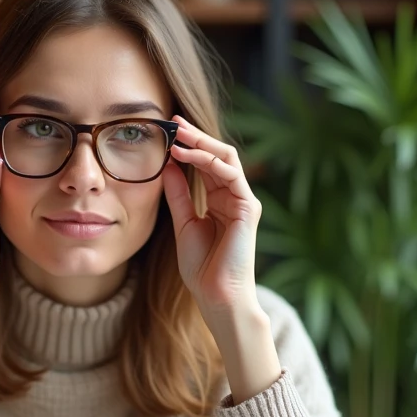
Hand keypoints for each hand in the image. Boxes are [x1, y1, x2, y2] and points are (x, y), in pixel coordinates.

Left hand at [162, 115, 280, 401]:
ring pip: (226, 158)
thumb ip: (178, 194)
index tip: (167, 129)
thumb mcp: (183, 223)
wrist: (216, 296)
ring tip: (177, 134)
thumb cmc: (202, 268)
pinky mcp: (248, 208)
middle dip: (196, 135)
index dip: (189, 144)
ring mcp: (244, 201)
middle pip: (219, 154)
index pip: (206, 163)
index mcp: (220, 201)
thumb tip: (168, 165)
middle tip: (173, 120)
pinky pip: (230, 174)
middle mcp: (235, 197)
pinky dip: (208, 161)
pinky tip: (187, 155)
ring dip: (201, 143)